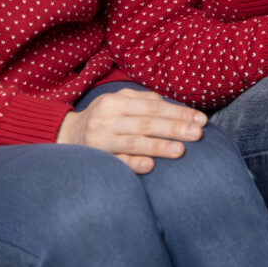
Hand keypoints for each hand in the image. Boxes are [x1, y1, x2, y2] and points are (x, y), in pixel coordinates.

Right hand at [56, 88, 205, 174]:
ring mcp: (101, 140)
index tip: (200, 119)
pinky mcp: (96, 159)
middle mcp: (107, 119)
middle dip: (175, 128)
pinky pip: (117, 162)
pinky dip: (134, 163)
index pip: (153, 106)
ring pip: (134, 142)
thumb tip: (170, 103)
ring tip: (181, 150)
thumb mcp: (118, 102)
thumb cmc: (103, 118)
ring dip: (159, 146)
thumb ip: (143, 100)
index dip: (178, 112)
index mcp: (116, 102)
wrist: (67, 136)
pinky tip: (150, 166)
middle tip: (198, 134)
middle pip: (146, 123)